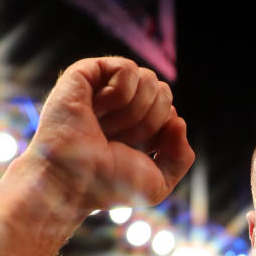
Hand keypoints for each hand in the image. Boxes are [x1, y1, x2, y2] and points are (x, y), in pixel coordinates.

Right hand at [0, 57, 194, 255]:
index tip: (134, 151)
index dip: (160, 134)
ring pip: (149, 79)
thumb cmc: (108, 186)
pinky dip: (119, 95)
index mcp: (139, 125)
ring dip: (133, 113)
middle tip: (118, 139)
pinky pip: (127, 69)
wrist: (73, 181)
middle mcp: (122, 104)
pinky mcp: (86, 73)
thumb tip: (178, 120)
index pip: (171, 111)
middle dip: (150, 122)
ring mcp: (104, 86)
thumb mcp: (159, 183)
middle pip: (164, 92)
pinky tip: (97, 109)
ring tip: (104, 127)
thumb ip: (182, 157)